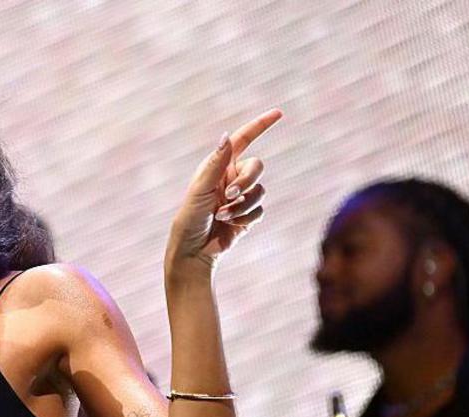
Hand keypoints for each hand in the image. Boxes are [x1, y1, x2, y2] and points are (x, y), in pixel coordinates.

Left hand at [166, 108, 282, 273]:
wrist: (193, 250)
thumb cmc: (190, 218)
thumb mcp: (200, 189)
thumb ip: (216, 163)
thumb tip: (226, 136)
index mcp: (218, 166)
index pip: (243, 140)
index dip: (260, 125)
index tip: (278, 113)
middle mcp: (232, 178)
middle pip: (258, 167)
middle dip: (247, 181)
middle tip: (230, 194)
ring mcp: (241, 197)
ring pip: (260, 191)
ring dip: (243, 204)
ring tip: (222, 215)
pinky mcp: (248, 216)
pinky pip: (260, 210)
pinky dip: (246, 217)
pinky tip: (230, 225)